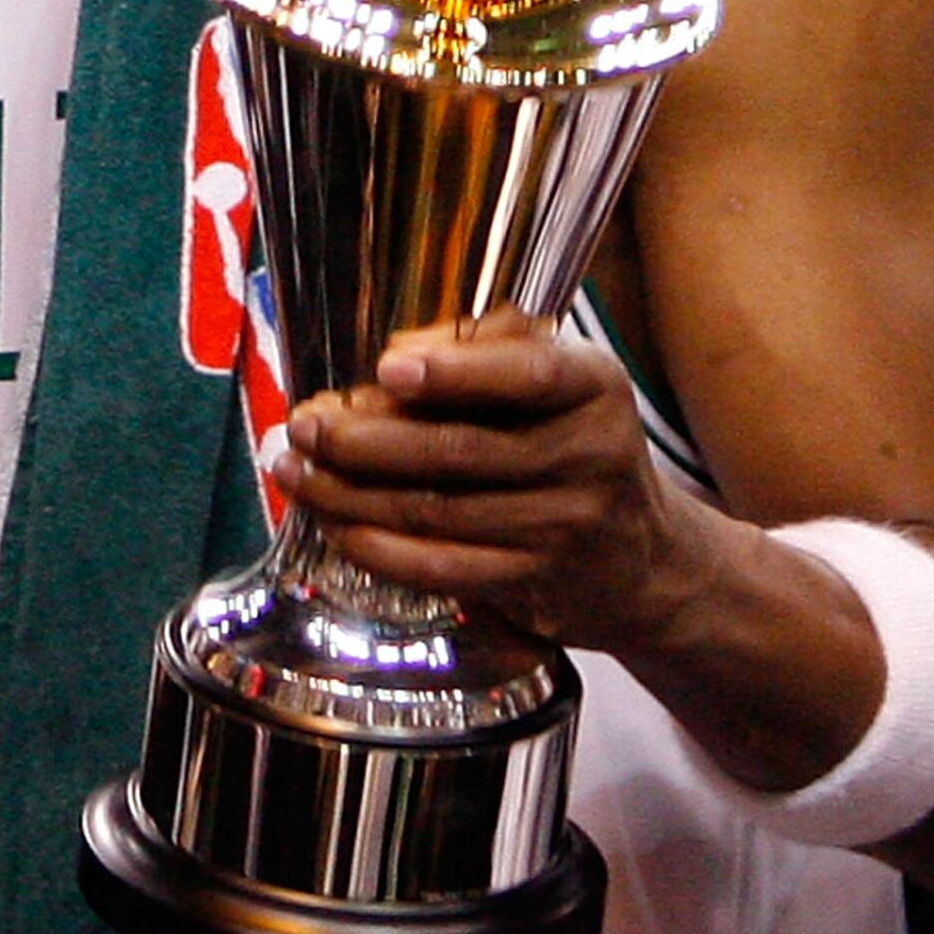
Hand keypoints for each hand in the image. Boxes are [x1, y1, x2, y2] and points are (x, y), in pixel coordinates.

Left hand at [280, 320, 715, 653]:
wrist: (641, 556)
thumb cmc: (570, 441)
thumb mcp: (554, 380)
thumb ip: (484, 351)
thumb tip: (399, 353)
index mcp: (593, 386)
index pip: (528, 375)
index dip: (456, 373)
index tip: (387, 368)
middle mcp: (588, 456)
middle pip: (457, 450)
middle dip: (363, 439)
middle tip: (301, 424)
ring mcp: (564, 526)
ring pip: (434, 510)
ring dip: (348, 492)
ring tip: (292, 469)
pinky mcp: (533, 582)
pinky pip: (438, 568)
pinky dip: (374, 546)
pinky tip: (332, 522)